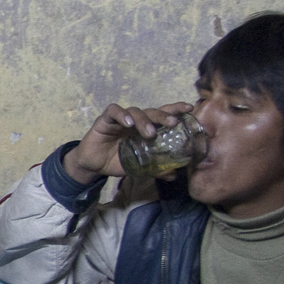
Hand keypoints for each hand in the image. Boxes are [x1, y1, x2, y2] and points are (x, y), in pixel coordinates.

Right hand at [62, 102, 193, 183]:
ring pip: (135, 111)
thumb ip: (155, 169)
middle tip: (172, 123)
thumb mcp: (139, 166)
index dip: (175, 109)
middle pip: (151, 111)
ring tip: (150, 133)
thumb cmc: (117, 161)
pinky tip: (127, 123)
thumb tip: (174, 175)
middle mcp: (135, 120)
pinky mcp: (105, 120)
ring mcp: (120, 119)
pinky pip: (113, 111)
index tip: (189, 109)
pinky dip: (121, 115)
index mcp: (145, 128)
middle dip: (163, 115)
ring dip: (144, 120)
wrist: (94, 165)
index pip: (162, 114)